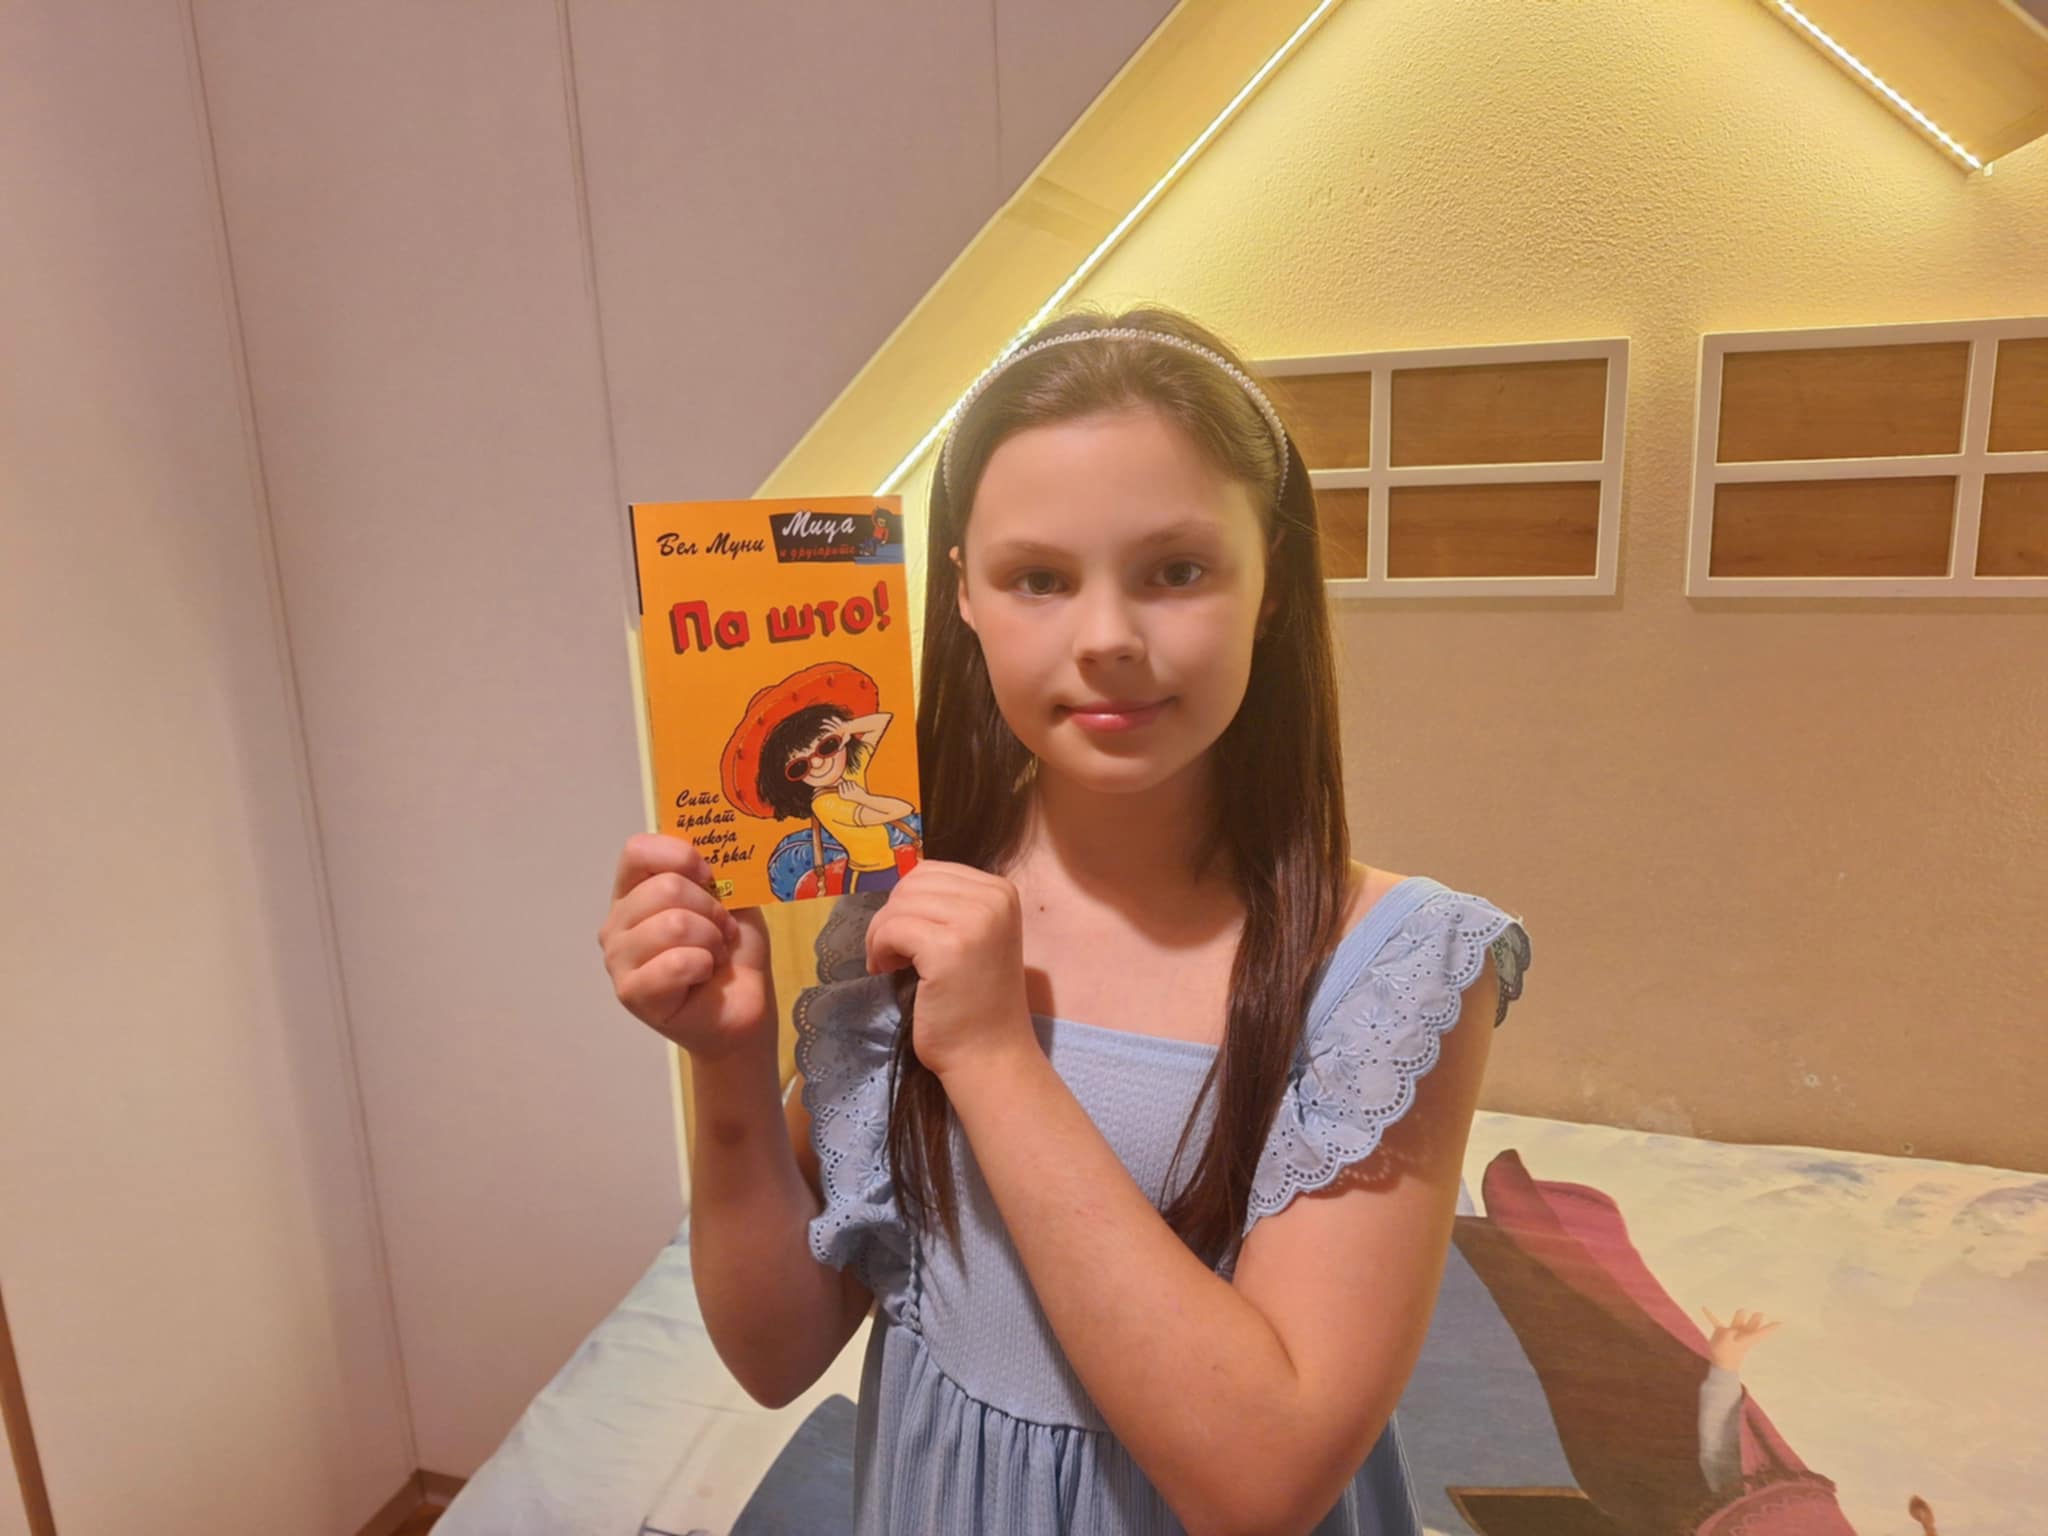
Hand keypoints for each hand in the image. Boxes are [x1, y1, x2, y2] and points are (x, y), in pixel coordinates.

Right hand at [598, 833, 771, 1059]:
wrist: (744, 1006)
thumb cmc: (732, 951)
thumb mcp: (733, 899)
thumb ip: (717, 872)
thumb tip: (711, 848)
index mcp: (635, 891)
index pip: (637, 851)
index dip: (679, 856)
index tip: (709, 875)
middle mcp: (617, 921)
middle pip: (665, 888)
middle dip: (711, 909)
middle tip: (721, 931)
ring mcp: (618, 958)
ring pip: (673, 924)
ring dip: (710, 939)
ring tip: (713, 955)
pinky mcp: (630, 992)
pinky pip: (674, 963)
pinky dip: (703, 966)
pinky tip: (702, 977)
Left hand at [862, 860, 1036, 1081]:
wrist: (990, 1054)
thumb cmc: (975, 1002)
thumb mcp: (974, 936)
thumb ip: (948, 905)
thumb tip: (899, 885)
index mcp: (1002, 891)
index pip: (930, 871)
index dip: (907, 902)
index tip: (907, 937)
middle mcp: (994, 898)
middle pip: (912, 884)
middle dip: (892, 916)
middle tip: (893, 953)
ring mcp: (974, 922)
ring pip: (898, 905)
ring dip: (881, 934)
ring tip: (890, 963)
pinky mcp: (947, 948)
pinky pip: (891, 929)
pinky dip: (879, 949)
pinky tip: (886, 970)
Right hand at [1700, 1306, 1781, 1371]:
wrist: (1720, 1367)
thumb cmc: (1725, 1354)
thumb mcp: (1726, 1339)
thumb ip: (1728, 1331)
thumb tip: (1729, 1329)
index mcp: (1748, 1338)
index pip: (1763, 1332)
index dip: (1771, 1328)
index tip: (1781, 1323)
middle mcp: (1742, 1335)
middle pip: (1751, 1326)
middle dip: (1756, 1320)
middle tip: (1761, 1314)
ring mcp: (1732, 1335)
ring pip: (1737, 1324)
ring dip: (1739, 1318)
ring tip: (1742, 1311)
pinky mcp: (1722, 1335)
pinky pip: (1717, 1323)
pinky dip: (1711, 1316)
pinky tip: (1704, 1308)